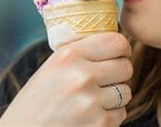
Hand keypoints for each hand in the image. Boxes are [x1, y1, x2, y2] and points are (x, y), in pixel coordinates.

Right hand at [0, 32, 132, 126]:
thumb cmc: (35, 102)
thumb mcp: (51, 68)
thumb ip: (79, 54)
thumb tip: (114, 44)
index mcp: (68, 55)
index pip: (116, 42)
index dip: (123, 49)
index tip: (120, 54)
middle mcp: (81, 75)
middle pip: (126, 67)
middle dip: (120, 75)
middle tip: (106, 80)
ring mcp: (90, 101)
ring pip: (125, 92)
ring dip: (115, 98)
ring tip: (93, 101)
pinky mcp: (98, 124)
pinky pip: (120, 114)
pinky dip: (110, 117)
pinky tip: (90, 117)